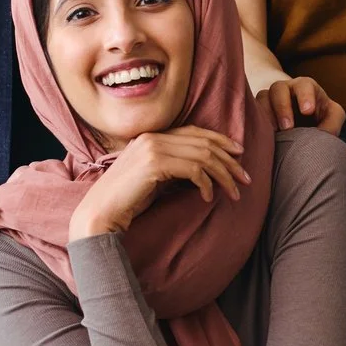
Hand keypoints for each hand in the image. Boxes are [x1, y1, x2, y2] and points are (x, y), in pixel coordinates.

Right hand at [69, 126, 249, 240]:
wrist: (100, 214)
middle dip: (229, 160)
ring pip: (203, 156)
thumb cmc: (126, 201)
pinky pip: (194, 170)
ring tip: (235, 192)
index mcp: (151, 136)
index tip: (239, 154)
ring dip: (224, 175)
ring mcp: (152, 148)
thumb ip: (173, 167)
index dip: (221, 140)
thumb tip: (203, 170)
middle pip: (203, 142)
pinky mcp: (154, 164)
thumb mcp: (154, 178)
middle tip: (245, 178)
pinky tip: (208, 198)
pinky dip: (206, 184)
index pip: (194, 131)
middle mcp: (153, 137)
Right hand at [258, 76, 345, 133]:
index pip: (305, 85)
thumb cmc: (318, 116)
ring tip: (275, 133)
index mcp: (305, 87)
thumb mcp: (331, 116)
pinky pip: (251, 111)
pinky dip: (256, 121)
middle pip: (279, 89)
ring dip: (267, 115)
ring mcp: (268, 98)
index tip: (307, 111)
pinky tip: (263, 134)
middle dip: (283, 107)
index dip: (305, 96)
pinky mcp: (257, 110)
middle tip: (288, 127)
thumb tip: (325, 136)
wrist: (299, 119)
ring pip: (262, 98)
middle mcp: (285, 89)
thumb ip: (333, 123)